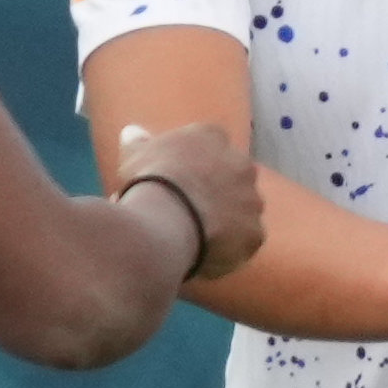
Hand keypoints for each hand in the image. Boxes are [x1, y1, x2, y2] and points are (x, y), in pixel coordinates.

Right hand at [111, 121, 261, 281]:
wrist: (168, 217)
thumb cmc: (151, 180)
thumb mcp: (134, 155)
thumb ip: (139, 143)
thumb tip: (133, 132)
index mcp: (213, 137)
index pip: (211, 143)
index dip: (196, 163)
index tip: (181, 178)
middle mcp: (242, 164)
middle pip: (234, 177)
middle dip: (218, 190)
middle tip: (191, 209)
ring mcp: (252, 200)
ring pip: (243, 211)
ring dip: (227, 220)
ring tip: (198, 236)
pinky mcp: (255, 234)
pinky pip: (243, 242)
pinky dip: (230, 248)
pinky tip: (208, 255)